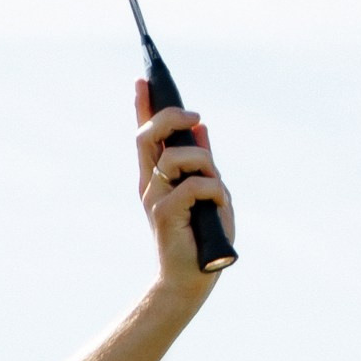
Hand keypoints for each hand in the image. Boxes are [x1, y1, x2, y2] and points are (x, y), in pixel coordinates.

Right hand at [136, 82, 233, 295]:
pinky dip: (212, 191)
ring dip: (203, 163)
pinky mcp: (164, 214)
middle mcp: (151, 185)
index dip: (144, 107)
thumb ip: (201, 162)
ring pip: (174, 157)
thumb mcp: (208, 192)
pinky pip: (192, 186)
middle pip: (149, 136)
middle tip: (194, 116)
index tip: (142, 80)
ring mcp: (155, 198)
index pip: (147, 136)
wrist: (192, 279)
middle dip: (170, 117)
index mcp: (157, 178)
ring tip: (216, 184)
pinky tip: (218, 207)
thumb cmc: (201, 238)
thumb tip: (202, 128)